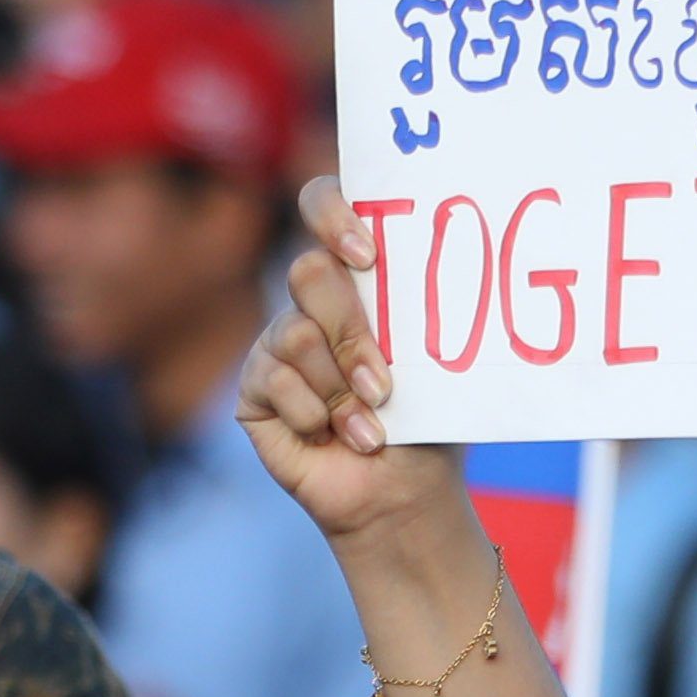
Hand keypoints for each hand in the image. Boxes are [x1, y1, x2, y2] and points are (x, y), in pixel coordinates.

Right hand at [236, 178, 471, 554]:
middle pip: (308, 272)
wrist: (402, 492)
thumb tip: (442, 265)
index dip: (333, 213)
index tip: (368, 255)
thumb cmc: (424, 423)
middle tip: (382, 383)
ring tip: (370, 425)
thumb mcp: (430, 362)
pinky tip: (334, 437)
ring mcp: (277, 343)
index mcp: (354, 278)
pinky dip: (315, 415)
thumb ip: (417, 311)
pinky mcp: (255, 388)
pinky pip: (276, 379)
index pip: (322, 204)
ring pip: (296, 332)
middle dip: (352, 333)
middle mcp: (310, 303)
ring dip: (341, 388)